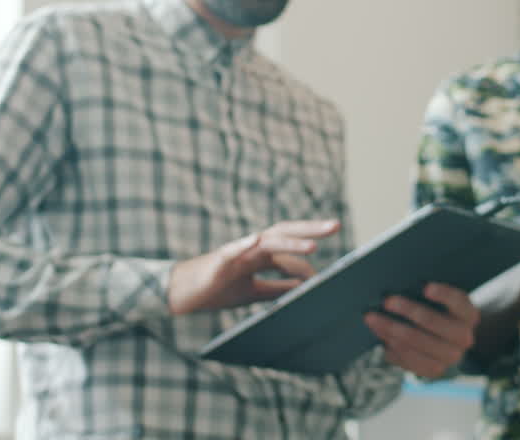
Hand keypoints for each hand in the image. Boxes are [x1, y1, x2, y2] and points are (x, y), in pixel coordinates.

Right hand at [167, 219, 339, 314]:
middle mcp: (251, 248)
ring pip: (266, 241)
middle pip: (285, 233)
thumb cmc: (217, 289)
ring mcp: (236, 252)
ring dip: (289, 242)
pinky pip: (232, 250)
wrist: (184, 294)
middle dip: (310, 229)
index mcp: (260, 256)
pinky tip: (256, 240)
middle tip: (335, 225)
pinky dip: (243, 244)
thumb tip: (304, 286)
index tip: (324, 279)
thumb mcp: (253, 292)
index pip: (289, 253)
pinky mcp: (218, 261)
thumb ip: (277, 288)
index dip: (307, 265)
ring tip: (311, 245)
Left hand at [364, 283, 479, 378]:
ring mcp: (450, 357)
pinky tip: (380, 337)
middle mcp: (464, 338)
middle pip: (433, 322)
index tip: (425, 286)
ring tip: (372, 319)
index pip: (458, 302)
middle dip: (407, 310)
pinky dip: (392, 348)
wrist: (449, 341)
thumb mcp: (442, 300)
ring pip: (416, 343)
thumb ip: (428, 292)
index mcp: (469, 315)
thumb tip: (400, 286)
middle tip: (386, 301)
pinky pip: (409, 360)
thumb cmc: (439, 310)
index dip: (443, 294)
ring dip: (391, 330)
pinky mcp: (435, 371)